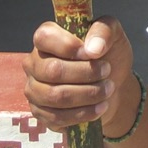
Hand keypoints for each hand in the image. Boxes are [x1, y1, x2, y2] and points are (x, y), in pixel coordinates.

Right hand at [23, 16, 134, 131]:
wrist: (113, 85)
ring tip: (108, 90)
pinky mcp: (41, 113)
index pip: (44, 37)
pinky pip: (57, 117)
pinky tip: (100, 107)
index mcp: (47, 39)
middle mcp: (35, 63)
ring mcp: (34, 89)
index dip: (68, 46)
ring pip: (55, 96)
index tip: (92, 53)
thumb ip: (104, 30)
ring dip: (87, 94)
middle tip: (107, 72)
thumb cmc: (108, 55)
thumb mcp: (113, 34)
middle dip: (85, 73)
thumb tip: (93, 48)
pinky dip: (83, 113)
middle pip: (52, 70)